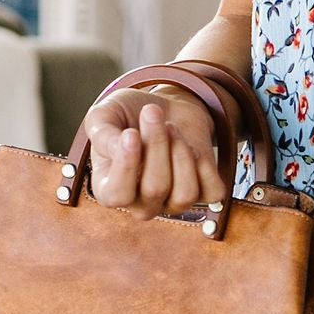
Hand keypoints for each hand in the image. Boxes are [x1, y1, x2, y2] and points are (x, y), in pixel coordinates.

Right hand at [77, 87, 222, 215]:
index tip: (131, 133)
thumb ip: (102, 132)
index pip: (118, 195)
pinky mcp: (201, 195)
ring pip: (184, 193)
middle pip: (155, 189)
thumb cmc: (128, 116)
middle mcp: (140, 204)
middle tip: (152, 112)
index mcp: (108, 190)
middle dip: (157, 144)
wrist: (164, 109)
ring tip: (170, 127)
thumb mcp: (105, 115)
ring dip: (180, 152)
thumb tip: (119, 147)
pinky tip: (190, 146)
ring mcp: (171, 203)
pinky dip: (205, 164)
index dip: (127, 165)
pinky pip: (212, 192)